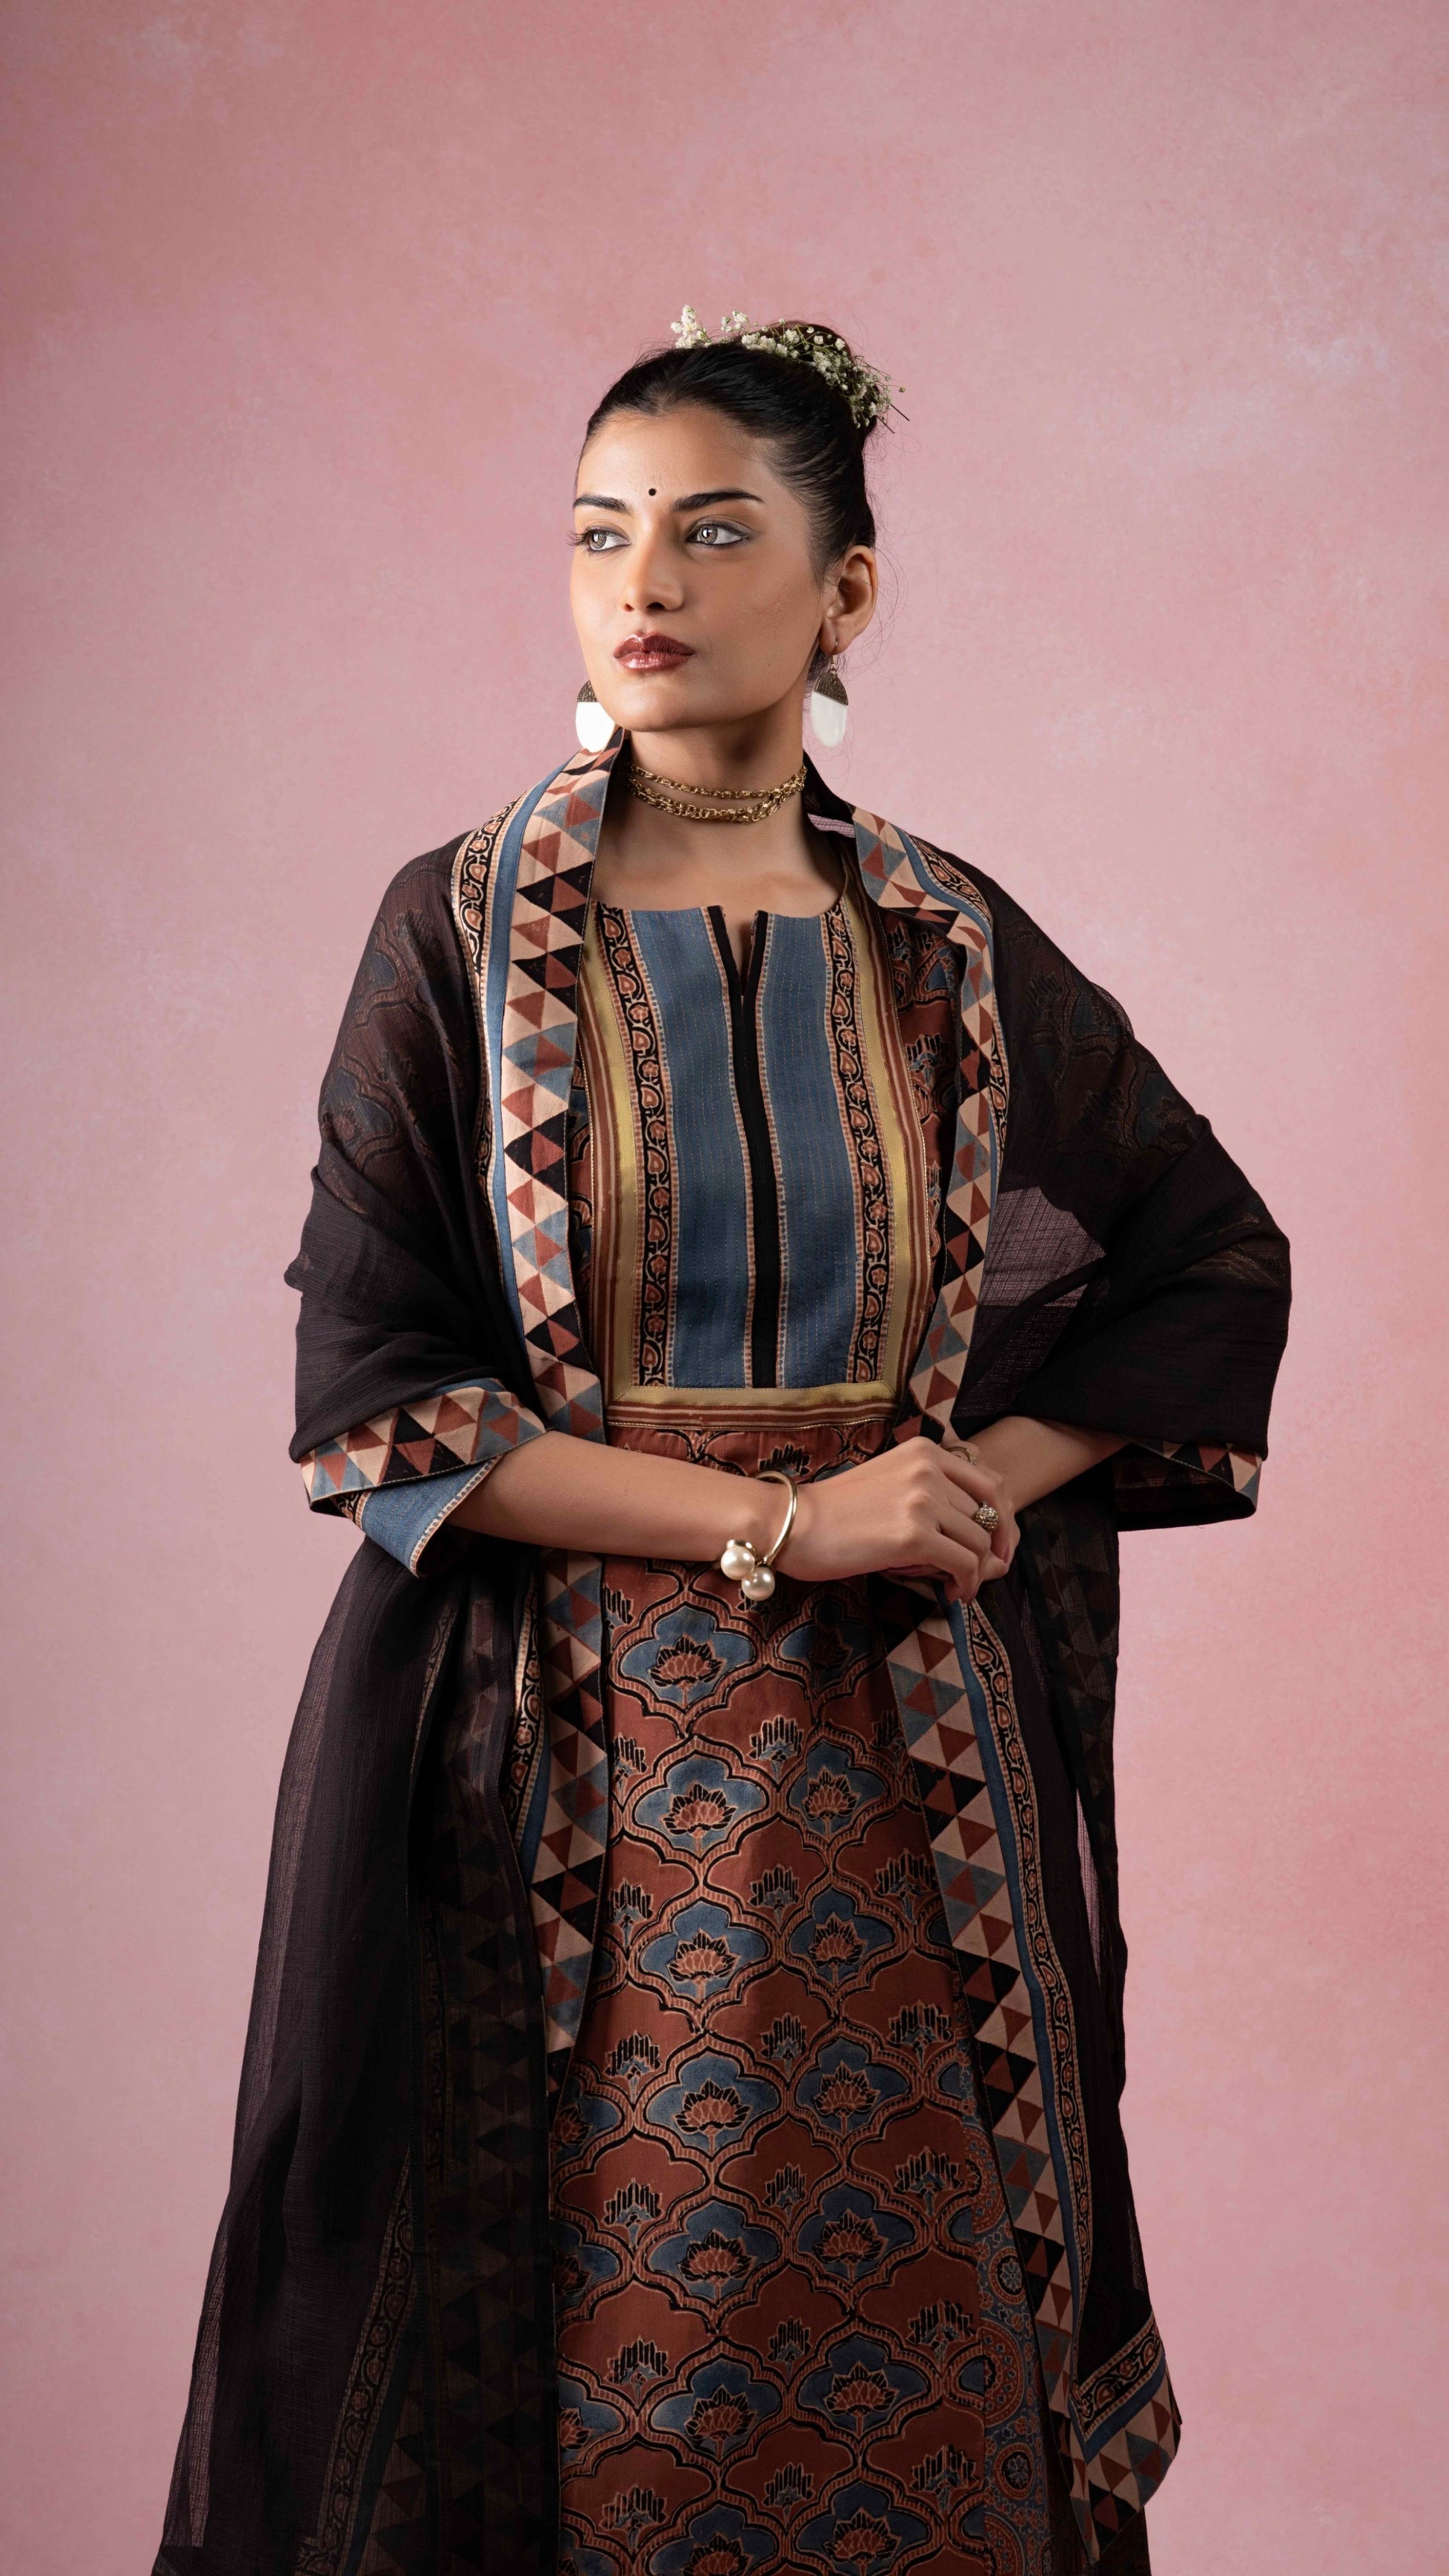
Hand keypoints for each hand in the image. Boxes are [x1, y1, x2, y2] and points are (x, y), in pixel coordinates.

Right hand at [781, 1438, 1016, 1603]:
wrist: (792, 1524)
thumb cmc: (837, 1513)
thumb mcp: (892, 1488)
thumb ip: (939, 1504)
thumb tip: (995, 1551)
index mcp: (925, 1451)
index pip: (992, 1486)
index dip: (1004, 1523)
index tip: (997, 1550)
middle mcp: (929, 1469)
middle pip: (989, 1517)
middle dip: (990, 1552)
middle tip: (975, 1576)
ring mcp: (922, 1500)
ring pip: (980, 1543)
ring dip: (975, 1573)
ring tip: (955, 1586)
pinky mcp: (913, 1535)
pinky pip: (965, 1565)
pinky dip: (965, 1585)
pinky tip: (952, 1594)